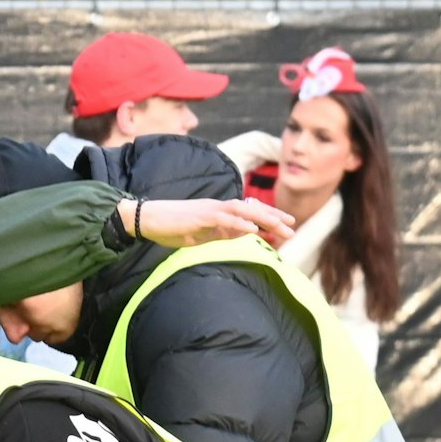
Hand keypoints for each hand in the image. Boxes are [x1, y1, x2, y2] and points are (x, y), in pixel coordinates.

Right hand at [128, 197, 295, 248]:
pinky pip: (225, 219)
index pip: (251, 212)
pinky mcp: (200, 216)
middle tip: (293, 227)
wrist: (147, 218)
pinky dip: (240, 223)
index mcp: (219, 212)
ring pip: (244, 211)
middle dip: (274, 218)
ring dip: (265, 219)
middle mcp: (219, 207)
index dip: (271, 217)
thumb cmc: (170, 228)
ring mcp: (210, 210)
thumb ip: (222, 232)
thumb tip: (245, 232)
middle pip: (253, 210)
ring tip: (282, 228)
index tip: (288, 224)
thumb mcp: (201, 234)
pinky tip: (254, 230)